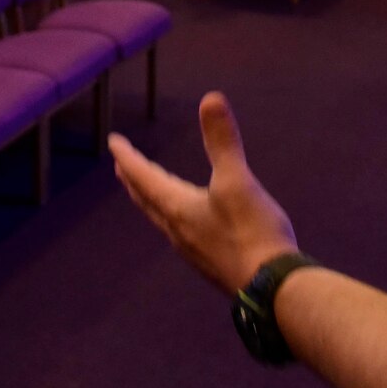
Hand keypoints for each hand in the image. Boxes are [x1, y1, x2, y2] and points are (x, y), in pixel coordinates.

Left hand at [109, 93, 297, 294]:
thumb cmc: (252, 232)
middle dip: (134, 180)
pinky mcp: (211, 262)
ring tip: (152, 189)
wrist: (273, 289)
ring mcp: (193, 250)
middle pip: (147, 200)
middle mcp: (178, 231)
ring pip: (163, 218)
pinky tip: (192, 221)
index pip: (144, 177)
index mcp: (178, 208)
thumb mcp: (238, 181)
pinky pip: (181, 232)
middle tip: (122, 165)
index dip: (128, 157)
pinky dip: (174, 215)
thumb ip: (223, 141)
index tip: (113, 143)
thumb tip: (211, 98)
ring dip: (152, 198)